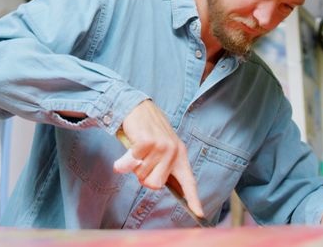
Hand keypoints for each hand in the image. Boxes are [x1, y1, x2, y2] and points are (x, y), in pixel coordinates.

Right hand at [113, 100, 204, 217]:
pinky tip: (124, 154)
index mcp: (180, 155)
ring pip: (141, 175)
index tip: (200, 214)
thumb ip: (163, 167)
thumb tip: (156, 185)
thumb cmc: (147, 132)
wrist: (137, 107)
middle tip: (141, 163)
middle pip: (156, 185)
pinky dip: (122, 162)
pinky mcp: (147, 142)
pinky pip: (131, 164)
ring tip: (136, 151)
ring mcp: (161, 147)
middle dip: (143, 178)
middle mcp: (173, 152)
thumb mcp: (162, 148)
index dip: (194, 199)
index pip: (189, 181)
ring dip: (133, 166)